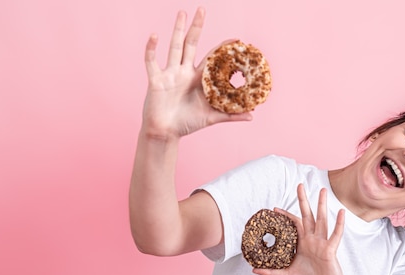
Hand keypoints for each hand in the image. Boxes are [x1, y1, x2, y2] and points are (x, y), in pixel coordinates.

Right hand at [141, 8, 250, 140]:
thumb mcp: (212, 118)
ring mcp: (170, 74)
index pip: (212, 59)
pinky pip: (152, 61)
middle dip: (197, 27)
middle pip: (192, 44)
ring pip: (174, 47)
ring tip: (182, 13)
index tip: (236, 39)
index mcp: (198, 80)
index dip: (222, 49)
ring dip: (177, 30)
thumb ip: (231, 115)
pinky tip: (155, 35)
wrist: (165, 133)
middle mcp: (184, 72)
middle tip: (202, 9)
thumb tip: (252, 115)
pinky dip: (152, 49)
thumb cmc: (187, 124)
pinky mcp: (156, 80)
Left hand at [254, 184, 347, 274]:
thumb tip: (254, 270)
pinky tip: (340, 211)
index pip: (294, 225)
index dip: (285, 216)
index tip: (274, 208)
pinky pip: (335, 234)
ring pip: (321, 220)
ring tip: (322, 190)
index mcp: (303, 244)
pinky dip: (338, 223)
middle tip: (300, 185)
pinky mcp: (330, 250)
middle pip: (307, 216)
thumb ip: (271, 272)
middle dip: (303, 201)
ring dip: (321, 205)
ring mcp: (322, 244)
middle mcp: (313, 240)